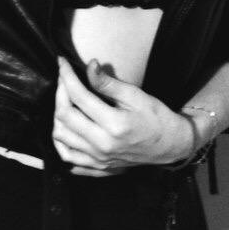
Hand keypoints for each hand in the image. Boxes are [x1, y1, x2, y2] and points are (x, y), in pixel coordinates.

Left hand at [52, 56, 192, 176]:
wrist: (170, 145)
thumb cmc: (156, 118)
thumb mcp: (136, 96)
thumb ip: (109, 83)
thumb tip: (89, 67)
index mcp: (114, 124)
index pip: (79, 96)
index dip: (66, 77)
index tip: (62, 63)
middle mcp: (102, 144)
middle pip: (64, 116)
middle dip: (60, 93)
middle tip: (64, 80)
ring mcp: (98, 158)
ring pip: (61, 137)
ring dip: (58, 116)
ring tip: (65, 101)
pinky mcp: (98, 166)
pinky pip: (68, 157)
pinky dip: (61, 142)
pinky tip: (66, 128)